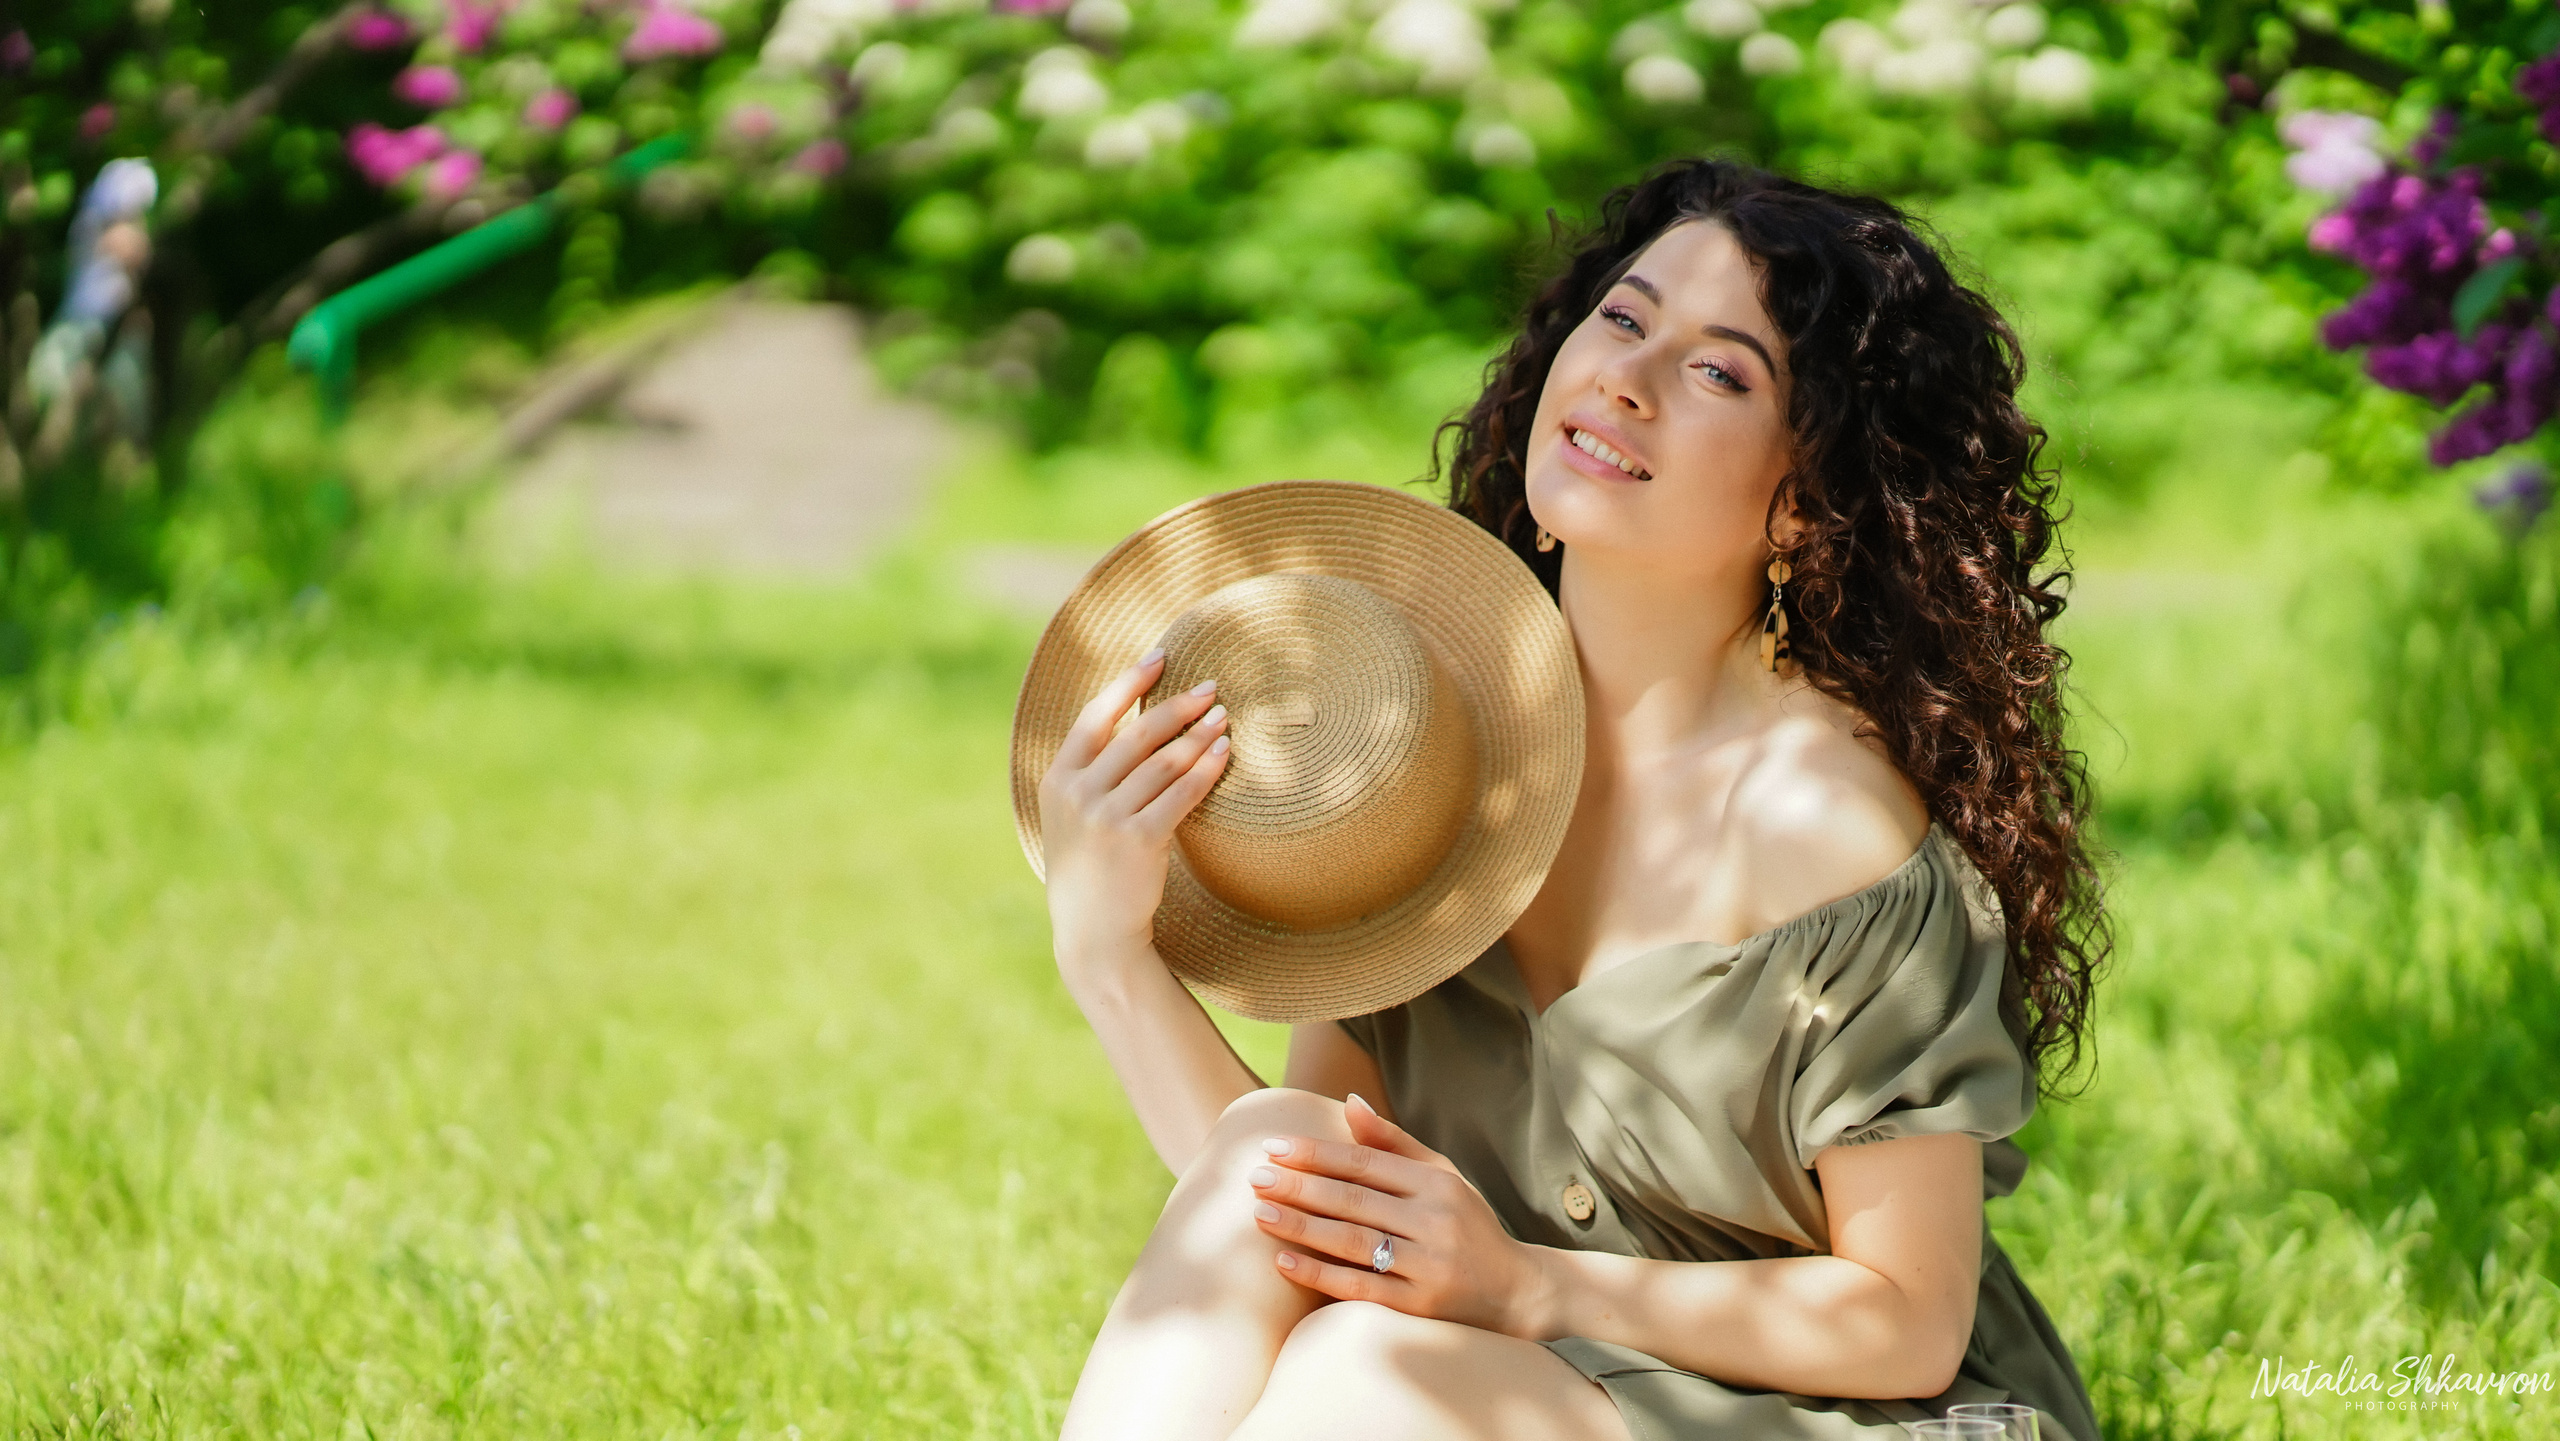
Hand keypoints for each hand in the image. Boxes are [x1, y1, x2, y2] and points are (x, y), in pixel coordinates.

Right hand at [1038, 647, 1230, 970]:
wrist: (1093, 932)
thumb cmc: (1091, 868)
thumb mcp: (1072, 816)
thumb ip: (1091, 773)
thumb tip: (1133, 722)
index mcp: (1057, 779)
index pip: (1093, 717)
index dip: (1128, 683)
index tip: (1160, 657)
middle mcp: (1077, 793)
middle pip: (1136, 734)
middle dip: (1177, 706)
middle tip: (1211, 688)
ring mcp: (1105, 817)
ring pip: (1162, 762)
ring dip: (1198, 735)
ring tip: (1224, 718)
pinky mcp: (1137, 840)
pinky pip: (1180, 794)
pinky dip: (1205, 770)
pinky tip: (1224, 754)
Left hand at [1248, 1093, 1549, 1336]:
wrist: (1517, 1292)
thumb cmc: (1467, 1226)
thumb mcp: (1442, 1177)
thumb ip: (1394, 1143)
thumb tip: (1348, 1101)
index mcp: (1437, 1183)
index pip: (1364, 1163)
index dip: (1315, 1153)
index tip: (1272, 1146)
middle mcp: (1434, 1220)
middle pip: (1352, 1199)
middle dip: (1299, 1186)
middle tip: (1253, 1177)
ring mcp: (1428, 1265)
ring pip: (1352, 1240)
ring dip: (1301, 1225)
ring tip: (1260, 1212)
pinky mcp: (1421, 1306)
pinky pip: (1361, 1287)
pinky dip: (1319, 1273)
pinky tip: (1284, 1261)